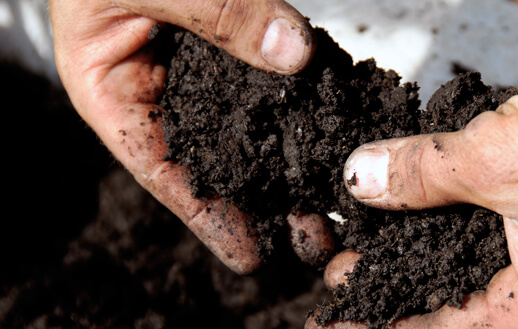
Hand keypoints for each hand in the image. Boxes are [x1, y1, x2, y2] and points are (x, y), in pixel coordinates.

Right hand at [50, 0, 328, 273]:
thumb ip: (217, 12)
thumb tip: (294, 53)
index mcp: (114, 90)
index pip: (162, 170)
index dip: (206, 217)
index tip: (250, 255)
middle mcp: (161, 88)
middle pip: (215, 159)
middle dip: (263, 199)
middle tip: (312, 237)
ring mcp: (202, 66)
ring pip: (249, 124)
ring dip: (289, 160)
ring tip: (331, 199)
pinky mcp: (237, 39)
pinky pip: (272, 76)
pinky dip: (301, 103)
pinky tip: (332, 129)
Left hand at [309, 1, 517, 326]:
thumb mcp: (495, 161)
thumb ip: (422, 175)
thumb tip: (365, 178)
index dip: (388, 321)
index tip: (345, 313)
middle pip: (461, 299)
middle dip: (402, 282)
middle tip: (353, 270)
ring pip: (479, 259)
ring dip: (427, 244)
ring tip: (381, 233)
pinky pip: (501, 224)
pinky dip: (459, 214)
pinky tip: (433, 198)